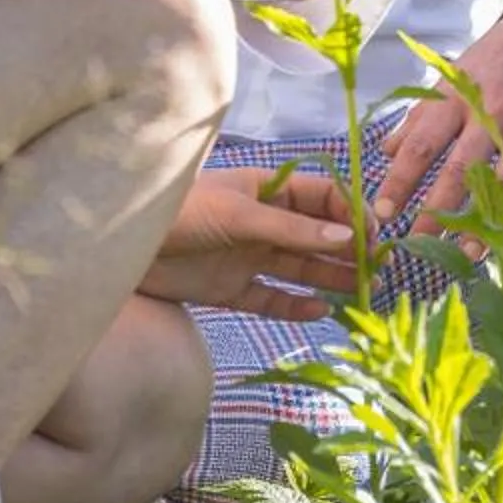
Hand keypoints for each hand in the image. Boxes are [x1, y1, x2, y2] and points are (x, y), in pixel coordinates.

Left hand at [139, 167, 361, 319]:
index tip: (375, 235)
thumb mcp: (240, 215)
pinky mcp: (229, 288)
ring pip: (300, 268)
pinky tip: (320, 313)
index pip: (323, 197)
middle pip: (316, 235)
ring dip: (329, 278)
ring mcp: (248, 256)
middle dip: (348, 251)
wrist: (124, 244)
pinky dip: (295, 306)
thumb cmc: (182, 212)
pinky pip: (272, 298)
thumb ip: (291, 229)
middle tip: (378, 272)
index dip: (351, 214)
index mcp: (268, 190)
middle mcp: (263, 222)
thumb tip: (346, 237)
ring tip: (362, 293)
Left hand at [371, 0, 502, 233]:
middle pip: (458, 168)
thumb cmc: (500, 53)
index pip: (420, 144)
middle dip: (435, 211)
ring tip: (468, 252)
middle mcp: (490, 108)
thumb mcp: (454, 74)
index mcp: (457, 94)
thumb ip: (421, 114)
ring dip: (485, 218)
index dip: (400, 180)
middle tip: (417, 245)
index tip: (382, 212)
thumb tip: (384, 151)